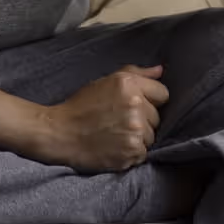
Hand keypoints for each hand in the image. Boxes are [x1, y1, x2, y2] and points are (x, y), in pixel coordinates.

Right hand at [26, 65, 168, 171]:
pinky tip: (114, 146)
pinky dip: (131, 152)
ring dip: (137, 137)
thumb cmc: (81, 106)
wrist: (60, 133)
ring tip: (115, 134)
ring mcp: (135, 130)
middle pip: (157, 117)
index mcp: (128, 84)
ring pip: (151, 136)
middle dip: (143, 119)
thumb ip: (135, 74)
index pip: (162, 93)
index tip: (134, 105)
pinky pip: (144, 153)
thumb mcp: (104, 81)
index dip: (150, 99)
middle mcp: (135, 106)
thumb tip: (160, 70)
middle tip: (118, 120)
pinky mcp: (133, 151)